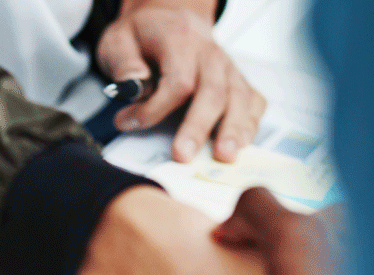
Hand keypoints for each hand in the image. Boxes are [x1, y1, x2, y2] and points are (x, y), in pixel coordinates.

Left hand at [97, 0, 266, 162]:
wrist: (169, 21)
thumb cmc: (145, 37)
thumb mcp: (119, 40)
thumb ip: (123, 62)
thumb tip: (134, 86)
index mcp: (179, 39)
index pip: (176, 80)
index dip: (154, 108)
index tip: (129, 122)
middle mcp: (209, 53)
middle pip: (212, 92)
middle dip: (197, 127)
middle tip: (183, 154)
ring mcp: (228, 68)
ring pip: (239, 98)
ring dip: (233, 129)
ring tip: (224, 155)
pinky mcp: (239, 81)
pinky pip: (254, 102)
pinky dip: (250, 124)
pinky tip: (241, 144)